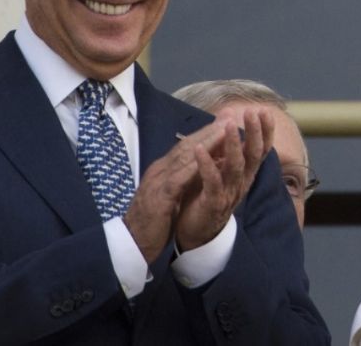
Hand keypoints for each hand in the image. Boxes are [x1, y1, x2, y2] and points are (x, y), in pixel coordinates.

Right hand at [123, 119, 237, 263]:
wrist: (131, 243)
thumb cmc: (152, 221)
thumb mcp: (168, 195)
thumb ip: (180, 180)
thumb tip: (199, 167)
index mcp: (162, 170)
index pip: (186, 147)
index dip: (206, 133)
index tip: (225, 122)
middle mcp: (159, 171)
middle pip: (186, 145)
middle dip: (209, 130)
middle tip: (229, 116)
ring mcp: (157, 183)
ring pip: (183, 157)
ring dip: (205, 142)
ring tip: (225, 130)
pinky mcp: (158, 199)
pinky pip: (177, 180)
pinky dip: (192, 168)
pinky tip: (207, 159)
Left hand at [174, 107, 273, 250]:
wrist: (196, 231)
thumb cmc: (208, 194)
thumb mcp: (219, 165)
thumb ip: (224, 142)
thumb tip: (228, 113)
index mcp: (245, 172)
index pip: (260, 149)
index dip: (265, 131)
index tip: (264, 111)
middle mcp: (241, 181)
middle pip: (253, 155)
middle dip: (254, 133)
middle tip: (252, 112)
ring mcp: (229, 193)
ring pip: (236, 167)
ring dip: (233, 145)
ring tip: (229, 125)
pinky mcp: (213, 203)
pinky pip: (212, 183)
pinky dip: (206, 165)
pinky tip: (199, 150)